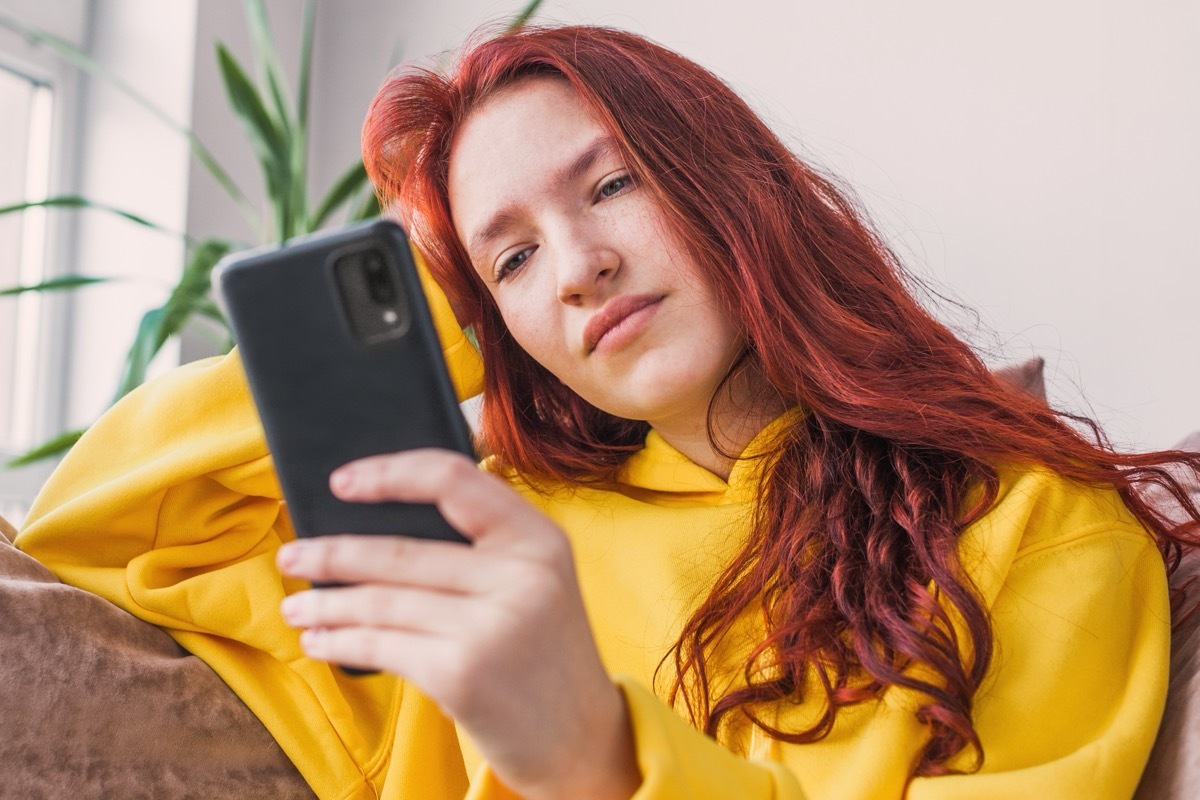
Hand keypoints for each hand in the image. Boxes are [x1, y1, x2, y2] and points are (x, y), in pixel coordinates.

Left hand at [276, 449, 639, 799]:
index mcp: (539, 538)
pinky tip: (320, 641)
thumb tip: (383, 511)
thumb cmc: (543, 651)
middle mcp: (521, 575)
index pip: (453, 479)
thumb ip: (484, 542)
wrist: (580, 738)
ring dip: (325, 603)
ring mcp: (491, 626)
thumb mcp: (537, 581)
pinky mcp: (462, 674)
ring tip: (295, 607)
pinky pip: (379, 645)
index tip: (341, 482)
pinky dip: (339, 642)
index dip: (389, 473)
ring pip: (380, 600)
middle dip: (331, 553)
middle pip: (400, 550)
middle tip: (291, 556)